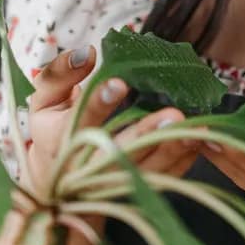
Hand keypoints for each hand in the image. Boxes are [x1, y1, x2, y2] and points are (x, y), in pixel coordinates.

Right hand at [21, 46, 202, 191]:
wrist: (58, 187)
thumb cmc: (52, 133)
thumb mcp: (45, 102)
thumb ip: (60, 74)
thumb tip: (88, 53)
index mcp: (60, 141)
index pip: (79, 121)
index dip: (98, 103)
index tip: (119, 83)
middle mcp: (85, 168)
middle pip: (116, 154)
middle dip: (145, 135)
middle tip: (173, 115)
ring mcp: (110, 184)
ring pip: (144, 171)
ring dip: (172, 151)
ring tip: (196, 130)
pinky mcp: (132, 191)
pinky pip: (160, 180)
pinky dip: (182, 163)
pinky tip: (198, 142)